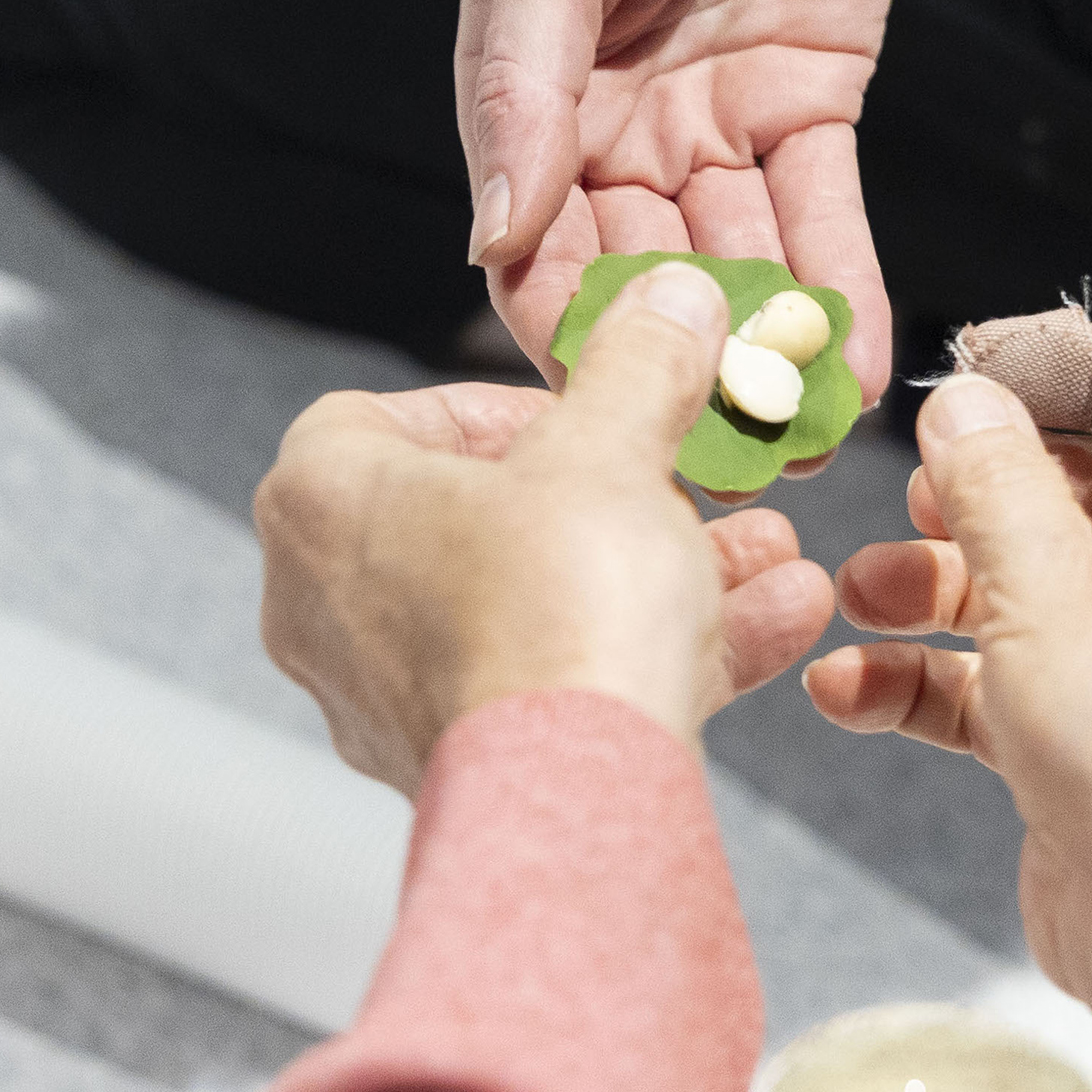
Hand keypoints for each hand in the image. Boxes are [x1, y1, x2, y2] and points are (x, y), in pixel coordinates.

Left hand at [258, 262, 836, 789]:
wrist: (576, 792)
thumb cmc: (559, 604)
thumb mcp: (613, 446)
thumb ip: (640, 363)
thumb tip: (670, 298)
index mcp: (321, 502)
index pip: (385, 418)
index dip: (495, 405)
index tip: (587, 413)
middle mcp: (328, 605)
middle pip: (483, 518)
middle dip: (613, 496)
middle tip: (689, 485)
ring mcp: (390, 697)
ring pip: (536, 606)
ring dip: (655, 571)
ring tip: (765, 553)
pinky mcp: (459, 768)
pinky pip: (560, 684)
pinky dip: (650, 650)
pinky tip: (770, 623)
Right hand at [455, 0, 906, 420]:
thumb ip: (521, 83)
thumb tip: (490, 240)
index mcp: (530, 95)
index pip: (534, 250)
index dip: (565, 337)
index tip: (604, 429)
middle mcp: (616, 129)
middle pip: (641, 282)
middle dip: (677, 375)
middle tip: (718, 472)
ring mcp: (716, 123)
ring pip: (738, 267)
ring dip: (767, 356)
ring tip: (800, 445)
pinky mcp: (812, 103)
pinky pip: (823, 218)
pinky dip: (839, 292)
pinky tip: (855, 371)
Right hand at [804, 330, 1091, 1018]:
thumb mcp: (1042, 575)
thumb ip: (991, 476)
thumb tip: (964, 405)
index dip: (1082, 356)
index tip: (981, 363)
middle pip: (1083, 479)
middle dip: (979, 482)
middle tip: (914, 493)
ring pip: (1028, 582)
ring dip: (931, 581)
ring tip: (855, 593)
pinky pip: (999, 680)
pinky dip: (926, 677)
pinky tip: (848, 690)